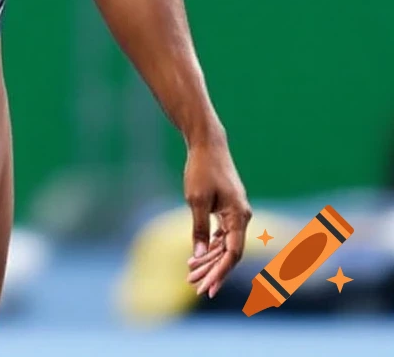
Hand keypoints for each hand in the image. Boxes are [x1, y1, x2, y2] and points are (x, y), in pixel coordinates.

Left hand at [184, 140, 251, 299]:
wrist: (207, 144)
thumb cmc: (201, 169)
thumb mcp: (196, 199)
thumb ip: (199, 228)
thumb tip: (197, 255)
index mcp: (239, 216)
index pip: (232, 253)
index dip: (220, 272)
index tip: (208, 288)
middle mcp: (241, 218)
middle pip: (228, 253)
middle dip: (212, 271)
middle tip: (194, 287)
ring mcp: (235, 214)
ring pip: (224, 245)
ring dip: (209, 260)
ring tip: (190, 275)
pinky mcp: (227, 210)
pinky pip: (221, 235)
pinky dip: (209, 246)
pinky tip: (196, 258)